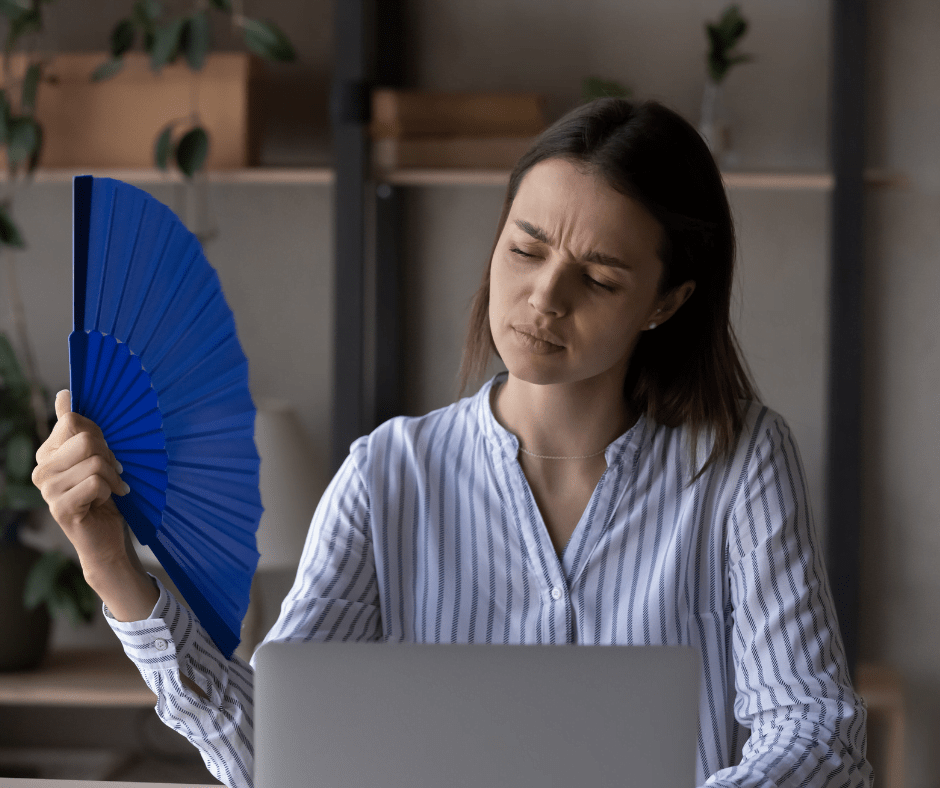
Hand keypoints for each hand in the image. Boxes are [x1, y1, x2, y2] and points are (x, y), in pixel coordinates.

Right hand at [32, 390, 131, 582]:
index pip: (73, 421)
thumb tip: (63, 394)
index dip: (99, 433)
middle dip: (109, 455)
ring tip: (110, 489)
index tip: (106, 451)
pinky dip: (110, 491)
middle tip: (112, 472)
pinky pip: (95, 484)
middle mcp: (41, 469)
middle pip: (86, 440)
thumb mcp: (95, 454)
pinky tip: (106, 501)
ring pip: (94, 462)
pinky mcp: (59, 508)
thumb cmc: (105, 493)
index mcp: (47, 452)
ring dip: (112, 476)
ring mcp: (47, 490)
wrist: (108, 536)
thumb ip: (77, 427)